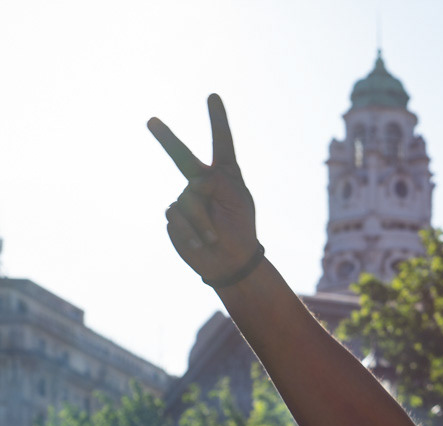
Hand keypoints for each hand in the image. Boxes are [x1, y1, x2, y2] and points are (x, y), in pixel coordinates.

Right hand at [147, 94, 259, 284]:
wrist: (229, 261)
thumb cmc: (240, 229)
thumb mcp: (236, 201)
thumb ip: (215, 184)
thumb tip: (190, 184)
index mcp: (224, 175)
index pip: (221, 143)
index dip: (217, 120)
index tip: (213, 96)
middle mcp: (202, 181)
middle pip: (181, 156)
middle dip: (166, 138)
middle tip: (151, 120)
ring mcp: (185, 198)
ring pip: (187, 200)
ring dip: (202, 221)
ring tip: (213, 236)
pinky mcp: (174, 216)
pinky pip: (177, 217)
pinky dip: (191, 231)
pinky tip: (201, 242)